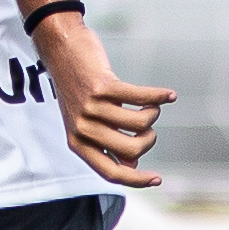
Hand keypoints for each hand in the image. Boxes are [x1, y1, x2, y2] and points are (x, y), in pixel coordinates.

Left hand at [36, 16, 172, 187]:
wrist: (60, 48)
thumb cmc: (78, 86)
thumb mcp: (87, 120)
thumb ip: (106, 144)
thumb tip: (131, 165)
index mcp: (78, 143)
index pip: (111, 173)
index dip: (136, 180)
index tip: (158, 179)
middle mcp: (82, 128)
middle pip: (133, 150)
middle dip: (150, 139)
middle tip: (148, 123)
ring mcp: (91, 107)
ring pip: (141, 123)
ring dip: (152, 112)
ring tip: (149, 103)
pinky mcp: (102, 86)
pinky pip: (142, 98)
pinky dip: (159, 97)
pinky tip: (168, 95)